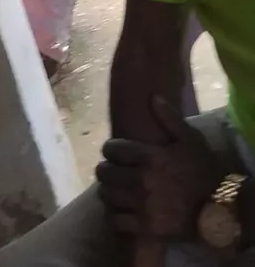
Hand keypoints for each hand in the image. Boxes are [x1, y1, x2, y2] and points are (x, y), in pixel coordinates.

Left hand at [96, 97, 221, 240]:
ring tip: (114, 188)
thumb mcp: (191, 140)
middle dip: (105, 169)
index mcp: (150, 157)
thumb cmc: (203, 171)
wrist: (219, 208)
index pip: (113, 149)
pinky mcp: (144, 227)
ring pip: (107, 195)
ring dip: (107, 190)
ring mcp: (142, 206)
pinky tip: (120, 208)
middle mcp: (141, 180)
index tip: (114, 151)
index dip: (110, 148)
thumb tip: (153, 97)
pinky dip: (114, 214)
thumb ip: (170, 118)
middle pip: (105, 172)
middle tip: (111, 170)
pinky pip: (116, 220)